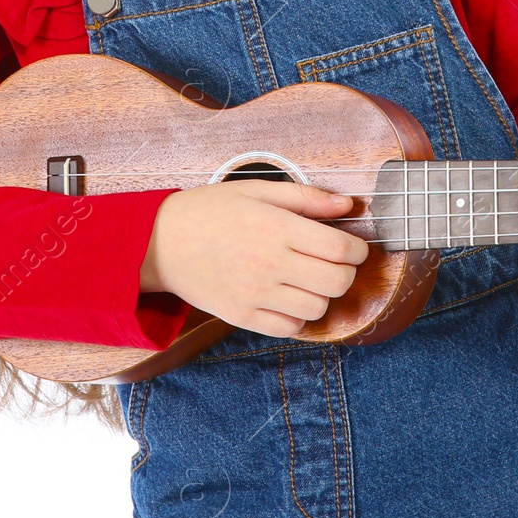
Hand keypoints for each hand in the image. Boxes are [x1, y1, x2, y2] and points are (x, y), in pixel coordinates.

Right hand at [140, 180, 369, 336]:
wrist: (159, 243)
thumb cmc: (209, 210)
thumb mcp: (256, 189)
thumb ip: (305, 197)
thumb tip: (347, 204)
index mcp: (276, 228)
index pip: (340, 249)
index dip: (358, 249)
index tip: (355, 246)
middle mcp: (270, 264)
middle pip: (336, 282)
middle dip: (347, 272)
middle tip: (337, 263)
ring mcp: (256, 294)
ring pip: (317, 308)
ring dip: (323, 294)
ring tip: (309, 279)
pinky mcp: (242, 316)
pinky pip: (289, 328)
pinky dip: (298, 316)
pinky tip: (289, 297)